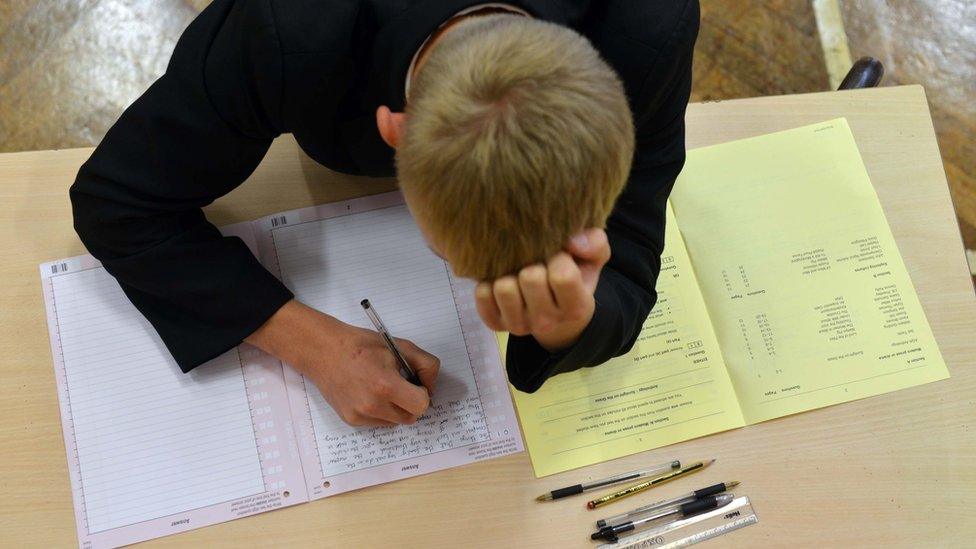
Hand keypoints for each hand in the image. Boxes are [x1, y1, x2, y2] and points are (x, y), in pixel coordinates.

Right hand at [246, 300, 439, 426]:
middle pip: (411, 417)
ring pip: (395, 421)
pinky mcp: (351, 420)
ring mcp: (360, 416)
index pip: (421, 405)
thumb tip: (430, 388)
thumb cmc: (362, 345)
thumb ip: (425, 365)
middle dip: (411, 402)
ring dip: (396, 408)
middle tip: (401, 385)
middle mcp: (372, 406)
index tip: (415, 384)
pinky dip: (381, 411)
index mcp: (386, 385)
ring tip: (382, 387)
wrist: (324, 351)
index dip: (423, 393)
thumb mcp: (400, 346)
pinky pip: (379, 422)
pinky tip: (369, 393)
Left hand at [475, 228, 609, 351]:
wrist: (554, 305)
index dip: (559, 257)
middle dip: (533, 262)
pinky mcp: (496, 324)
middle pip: (530, 278)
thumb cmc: (574, 273)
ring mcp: (519, 326)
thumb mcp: (592, 257)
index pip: (562, 276)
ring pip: (503, 288)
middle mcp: (547, 323)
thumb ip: (595, 243)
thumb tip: (572, 242)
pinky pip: (482, 295)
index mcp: (576, 308)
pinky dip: (489, 282)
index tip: (559, 256)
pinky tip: (502, 279)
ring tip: (518, 271)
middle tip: (537, 262)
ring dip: (509, 272)